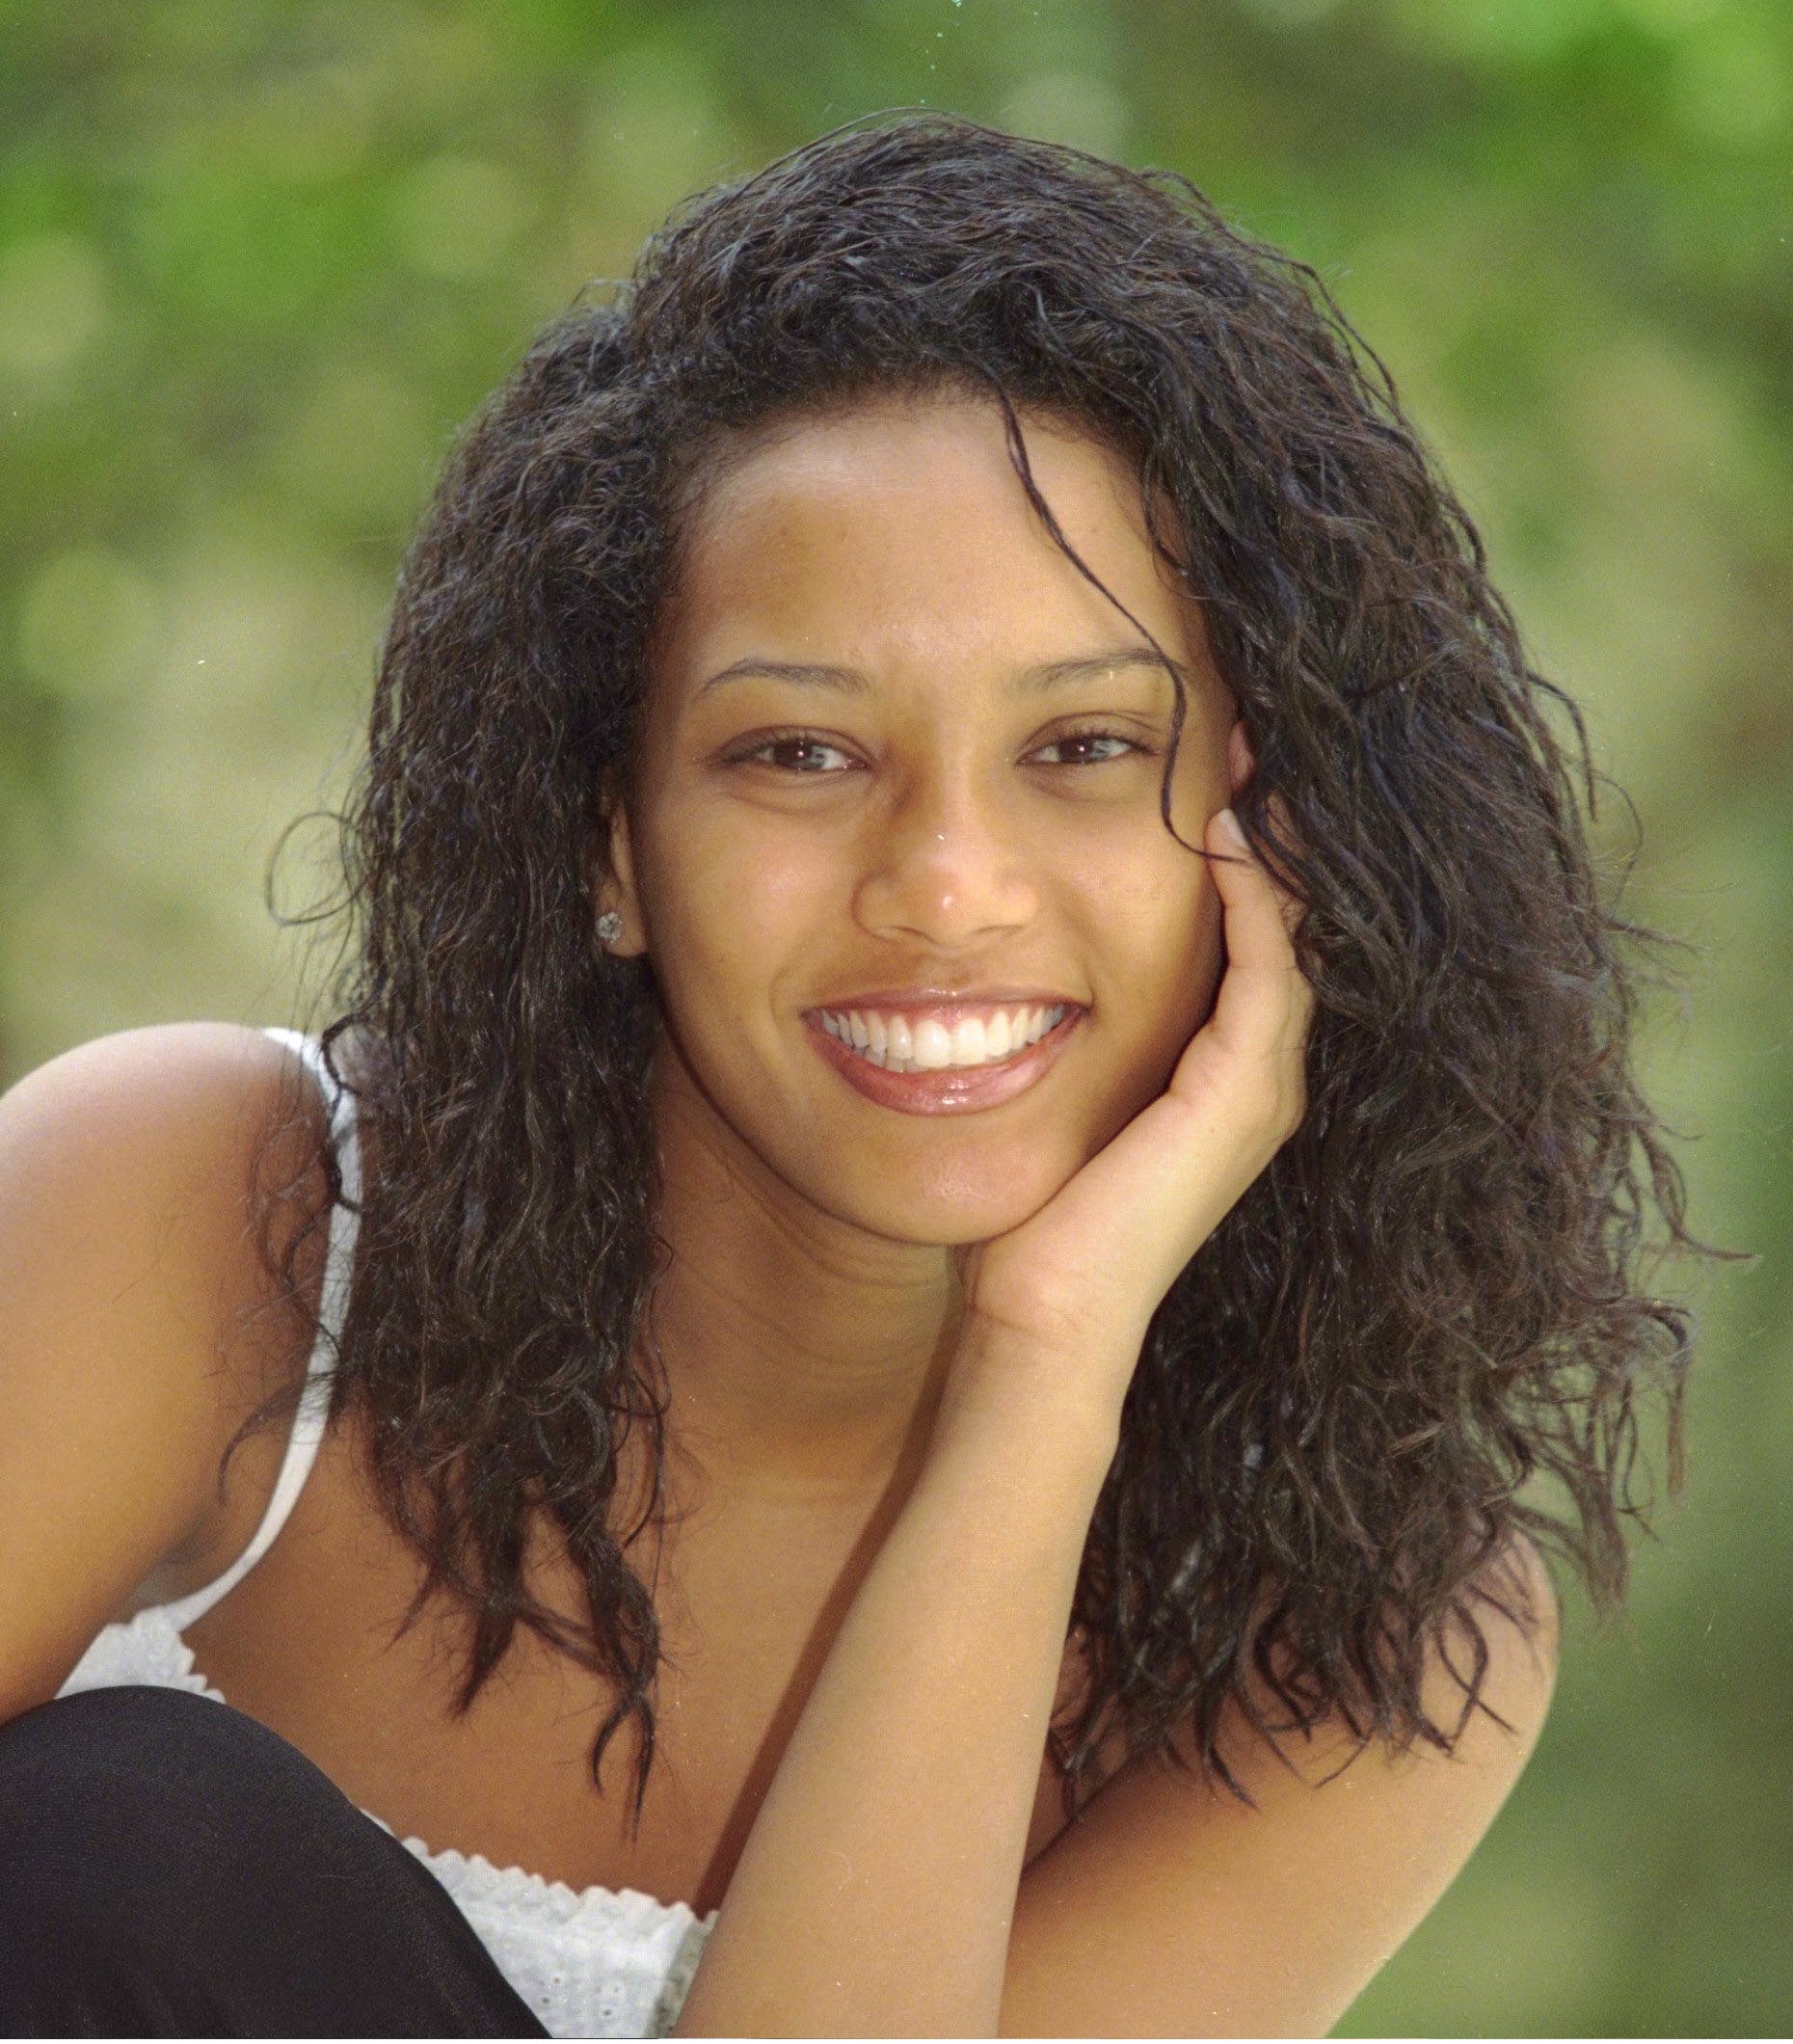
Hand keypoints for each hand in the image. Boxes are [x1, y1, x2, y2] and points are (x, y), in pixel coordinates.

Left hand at [946, 799, 1314, 1429]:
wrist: (1047, 1311)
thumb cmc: (1037, 1217)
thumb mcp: (1059, 1098)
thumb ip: (1066, 1035)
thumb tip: (1006, 968)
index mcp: (1222, 1078)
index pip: (1250, 941)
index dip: (1238, 858)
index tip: (1205, 773)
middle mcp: (1259, 1078)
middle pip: (1284, 925)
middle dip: (1265, 832)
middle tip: (1240, 739)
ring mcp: (1262, 1087)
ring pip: (1289, 934)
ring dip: (1267, 847)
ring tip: (1243, 762)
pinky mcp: (1244, 1093)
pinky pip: (1265, 967)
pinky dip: (1250, 898)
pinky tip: (1221, 833)